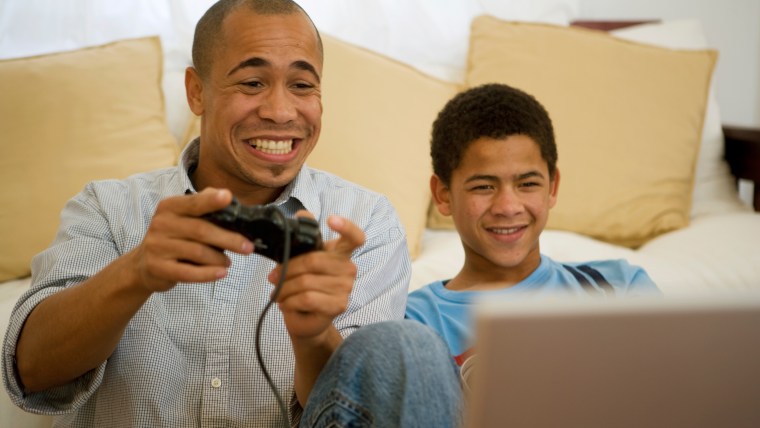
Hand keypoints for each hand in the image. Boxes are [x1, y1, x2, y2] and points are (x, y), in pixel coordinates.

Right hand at [129, 188, 253, 292]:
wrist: (144, 264)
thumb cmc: (174, 238)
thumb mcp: (184, 217)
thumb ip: (204, 206)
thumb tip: (230, 198)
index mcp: (170, 207)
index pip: (193, 203)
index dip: (211, 200)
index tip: (229, 197)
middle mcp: (161, 224)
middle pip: (201, 230)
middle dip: (229, 239)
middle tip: (248, 247)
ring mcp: (157, 246)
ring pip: (197, 252)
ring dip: (219, 258)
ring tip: (228, 262)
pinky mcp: (158, 268)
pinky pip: (188, 273)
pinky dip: (208, 274)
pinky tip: (222, 273)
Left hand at [268, 213, 365, 340]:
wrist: (307, 320)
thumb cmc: (304, 286)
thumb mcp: (301, 260)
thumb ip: (303, 239)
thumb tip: (301, 215)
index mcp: (341, 253)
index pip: (354, 237)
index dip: (346, 226)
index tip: (331, 219)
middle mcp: (348, 268)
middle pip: (313, 261)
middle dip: (287, 270)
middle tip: (272, 277)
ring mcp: (346, 287)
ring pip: (306, 282)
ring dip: (284, 288)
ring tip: (277, 293)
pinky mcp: (339, 305)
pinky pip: (307, 298)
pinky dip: (290, 301)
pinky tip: (285, 303)